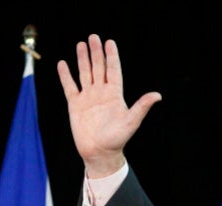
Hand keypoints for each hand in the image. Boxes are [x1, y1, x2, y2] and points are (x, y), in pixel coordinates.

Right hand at [57, 34, 161, 177]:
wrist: (100, 153)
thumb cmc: (118, 139)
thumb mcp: (132, 121)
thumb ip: (142, 106)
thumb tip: (157, 95)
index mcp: (115, 94)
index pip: (113, 70)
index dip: (112, 56)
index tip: (109, 42)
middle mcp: (101, 93)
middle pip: (98, 68)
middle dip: (96, 53)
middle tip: (93, 37)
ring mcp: (88, 98)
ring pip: (85, 74)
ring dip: (83, 59)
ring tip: (81, 44)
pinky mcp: (75, 105)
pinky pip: (70, 87)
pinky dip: (66, 76)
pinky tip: (63, 64)